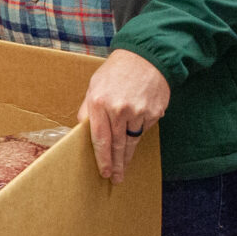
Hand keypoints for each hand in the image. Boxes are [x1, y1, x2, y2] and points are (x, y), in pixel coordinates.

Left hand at [79, 48, 169, 183]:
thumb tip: (82, 131)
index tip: (104, 172)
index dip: (102, 159)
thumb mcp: (94, 86)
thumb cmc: (116, 71)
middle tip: (116, 179)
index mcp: (99, 103)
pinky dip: (140, 133)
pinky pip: (145, 130)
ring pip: (133, 141)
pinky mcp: (154, 112)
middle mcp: (119, 110)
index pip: (100, 139)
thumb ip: (88, 110)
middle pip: (118, 145)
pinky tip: (136, 133)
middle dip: (117, 165)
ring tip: (124, 167)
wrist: (146, 56)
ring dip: (128, 155)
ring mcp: (139, 112)